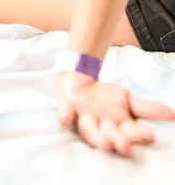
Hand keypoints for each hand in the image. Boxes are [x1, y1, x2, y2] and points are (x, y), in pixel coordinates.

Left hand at [56, 71, 174, 154]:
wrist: (78, 82)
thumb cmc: (104, 98)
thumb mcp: (127, 100)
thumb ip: (147, 108)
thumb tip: (173, 114)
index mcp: (118, 127)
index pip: (131, 132)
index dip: (138, 134)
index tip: (149, 135)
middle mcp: (101, 127)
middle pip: (110, 136)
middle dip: (117, 141)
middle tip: (124, 146)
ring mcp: (83, 118)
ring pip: (89, 131)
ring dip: (95, 136)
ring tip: (104, 142)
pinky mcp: (67, 108)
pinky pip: (64, 113)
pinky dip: (64, 115)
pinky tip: (63, 117)